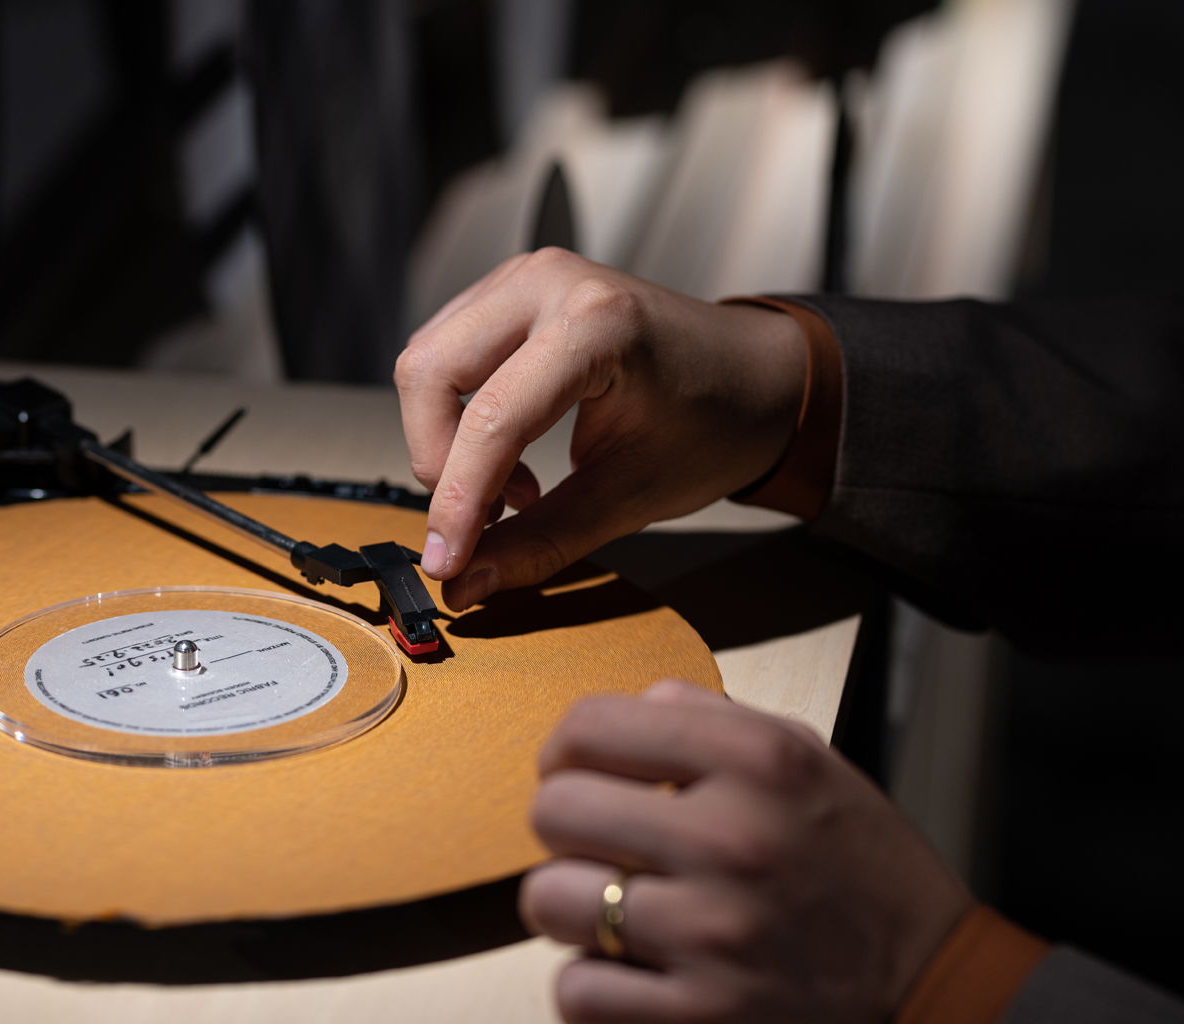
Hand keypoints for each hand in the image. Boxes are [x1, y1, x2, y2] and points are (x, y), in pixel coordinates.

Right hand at [394, 248, 806, 609]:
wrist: (757, 376)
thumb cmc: (713, 425)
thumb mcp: (632, 497)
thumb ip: (542, 542)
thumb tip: (464, 586)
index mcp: (598, 323)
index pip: (493, 418)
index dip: (457, 501)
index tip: (445, 562)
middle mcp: (549, 282)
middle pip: (430, 373)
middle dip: (439, 462)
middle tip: (486, 521)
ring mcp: (524, 276)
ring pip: (426, 362)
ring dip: (445, 440)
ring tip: (511, 488)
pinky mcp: (509, 290)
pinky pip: (444, 353)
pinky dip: (455, 414)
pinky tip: (507, 452)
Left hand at [520, 680, 970, 1023]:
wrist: (942, 1004)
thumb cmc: (872, 882)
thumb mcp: (819, 769)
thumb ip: (722, 724)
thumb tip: (640, 702)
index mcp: (760, 759)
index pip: (591, 725)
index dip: (565, 755)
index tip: (580, 779)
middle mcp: (733, 835)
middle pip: (553, 812)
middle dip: (568, 838)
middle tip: (605, 859)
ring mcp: (714, 931)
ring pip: (549, 903)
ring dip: (574, 920)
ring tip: (618, 926)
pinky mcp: (706, 1019)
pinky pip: (578, 996)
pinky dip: (591, 997)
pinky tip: (630, 987)